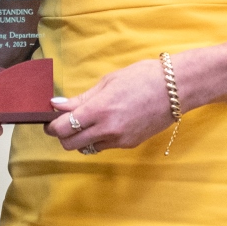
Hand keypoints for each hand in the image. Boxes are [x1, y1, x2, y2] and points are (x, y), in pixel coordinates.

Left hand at [49, 59, 175, 152]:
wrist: (175, 88)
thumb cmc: (142, 77)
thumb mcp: (108, 82)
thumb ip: (81, 98)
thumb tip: (56, 104)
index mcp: (99, 110)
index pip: (62, 128)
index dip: (51, 125)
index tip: (50, 119)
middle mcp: (107, 129)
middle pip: (70, 144)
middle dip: (62, 135)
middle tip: (64, 122)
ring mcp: (119, 140)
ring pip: (86, 148)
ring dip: (80, 139)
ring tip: (86, 122)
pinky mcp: (130, 144)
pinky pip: (104, 146)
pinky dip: (98, 139)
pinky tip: (105, 124)